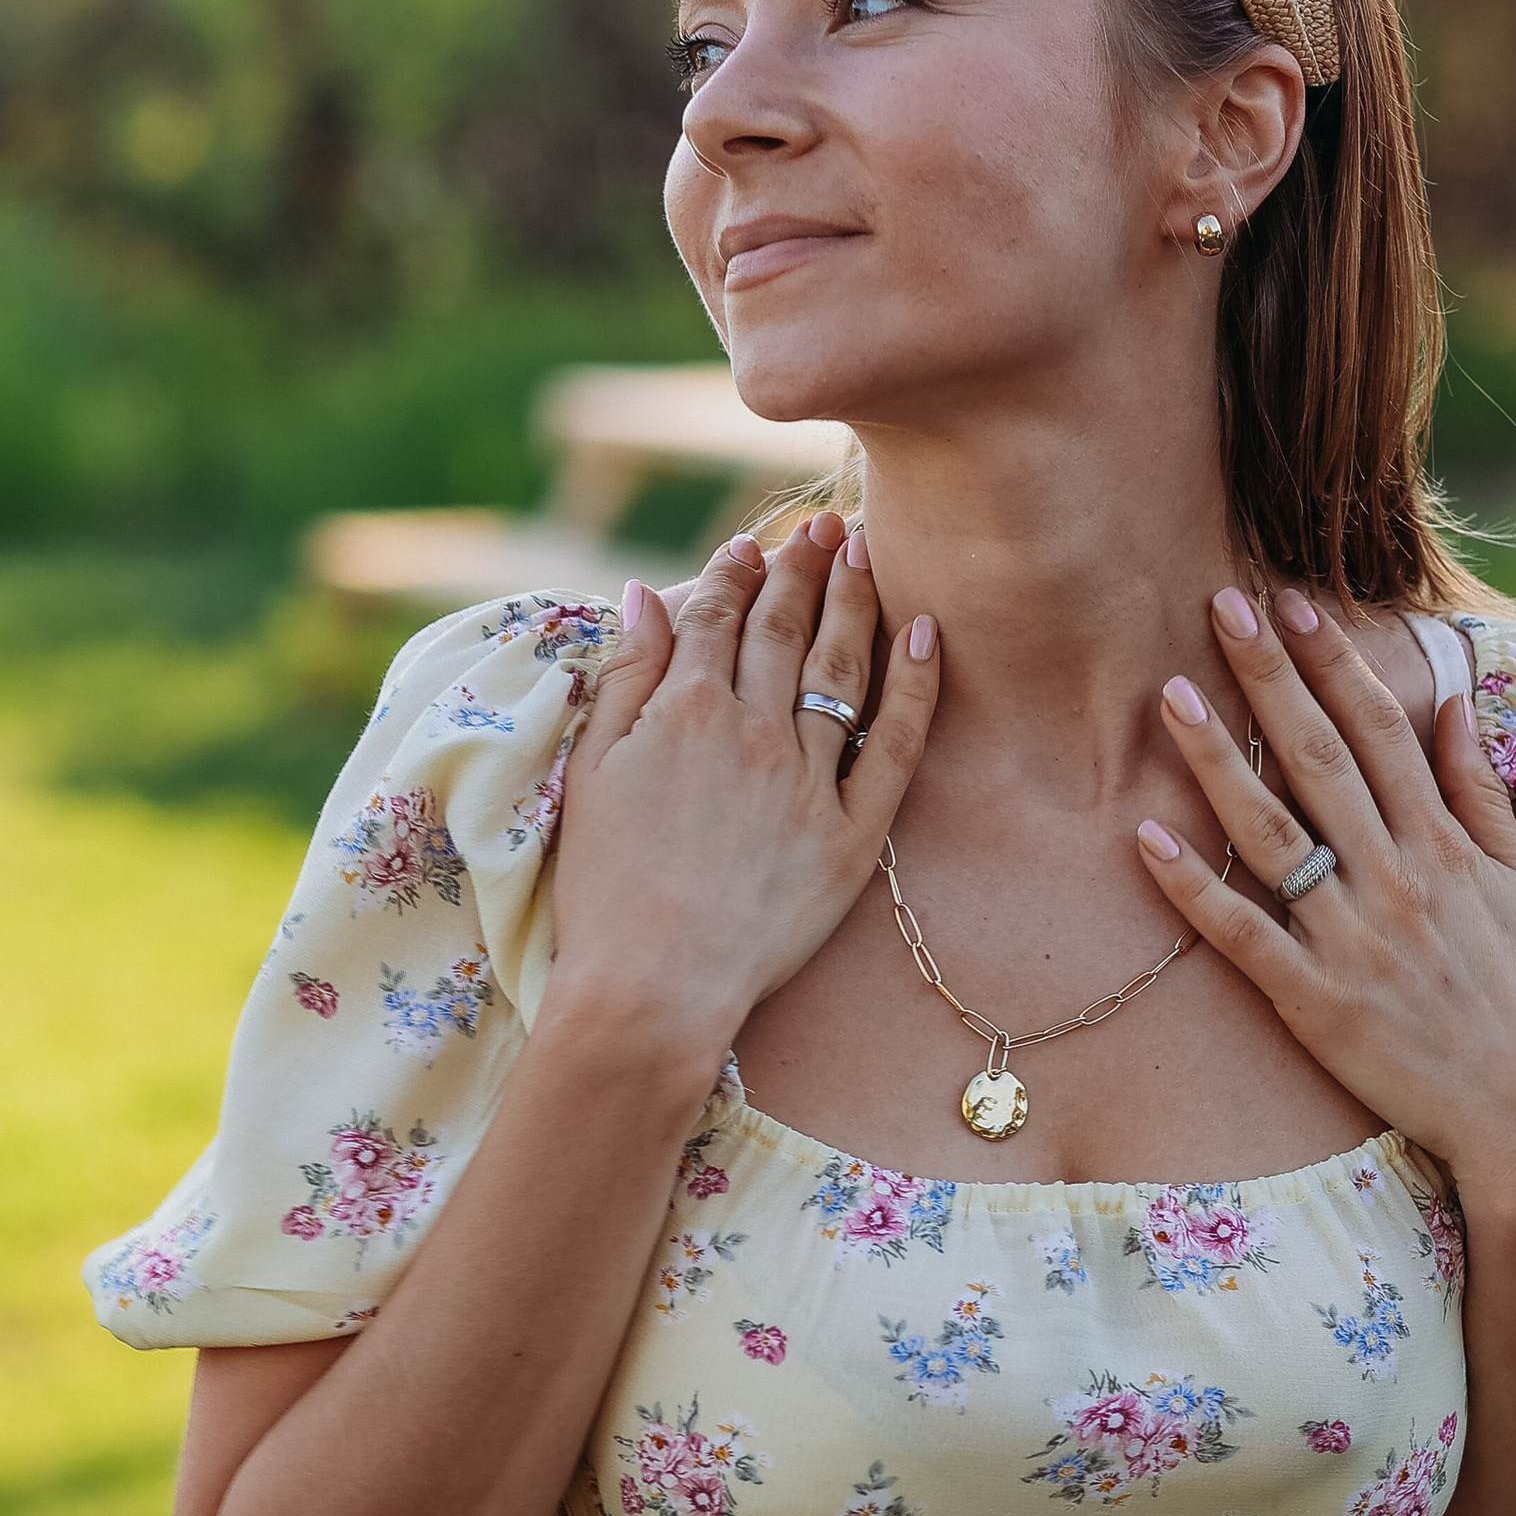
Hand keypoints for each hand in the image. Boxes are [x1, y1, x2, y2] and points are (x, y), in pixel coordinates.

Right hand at [541, 512, 939, 1075]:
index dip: (735, 573)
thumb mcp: (591, 773)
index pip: (716, 617)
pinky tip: (923, 636)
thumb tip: (647, 595)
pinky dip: (913, 686)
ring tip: (866, 553)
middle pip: (783, 628)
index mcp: (682, 710)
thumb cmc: (603, 891)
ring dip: (853, 601)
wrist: (652, 989)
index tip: (752, 545)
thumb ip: (625, 679)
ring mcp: (808, 780)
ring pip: (839, 668)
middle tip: (824, 526)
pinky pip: (896, 745)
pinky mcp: (852, 834)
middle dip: (803, 567)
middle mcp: (752, 730)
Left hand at [1134, 588, 1515, 1204]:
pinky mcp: (1316, 1002)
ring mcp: (1351, 939)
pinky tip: (1146, 838)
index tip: (1292, 603)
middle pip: (1319, 757)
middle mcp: (1395, 878)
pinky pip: (1244, 934)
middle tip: (1217, 605)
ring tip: (1168, 695)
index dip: (1332, 660)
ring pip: (1272, 831)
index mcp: (1444, 846)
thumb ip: (1484, 796)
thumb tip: (1457, 708)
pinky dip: (1193, 887)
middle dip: (1268, 677)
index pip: (1380, 728)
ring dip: (1219, 759)